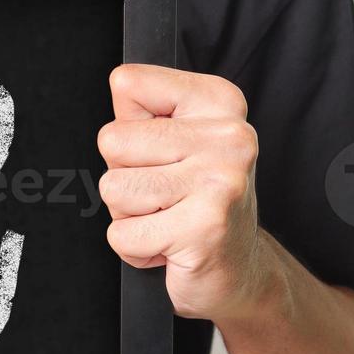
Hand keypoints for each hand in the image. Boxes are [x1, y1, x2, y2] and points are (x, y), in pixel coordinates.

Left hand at [97, 64, 278, 323]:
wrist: (241, 270)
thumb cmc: (200, 201)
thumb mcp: (178, 139)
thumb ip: (144, 111)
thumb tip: (121, 85)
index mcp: (220, 102)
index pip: (128, 84)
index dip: (129, 126)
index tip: (163, 152)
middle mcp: (229, 136)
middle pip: (112, 140)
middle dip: (125, 176)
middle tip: (165, 194)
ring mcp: (220, 181)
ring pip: (114, 188)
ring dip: (130, 215)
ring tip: (168, 218)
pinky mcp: (205, 226)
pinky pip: (123, 235)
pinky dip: (136, 249)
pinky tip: (170, 244)